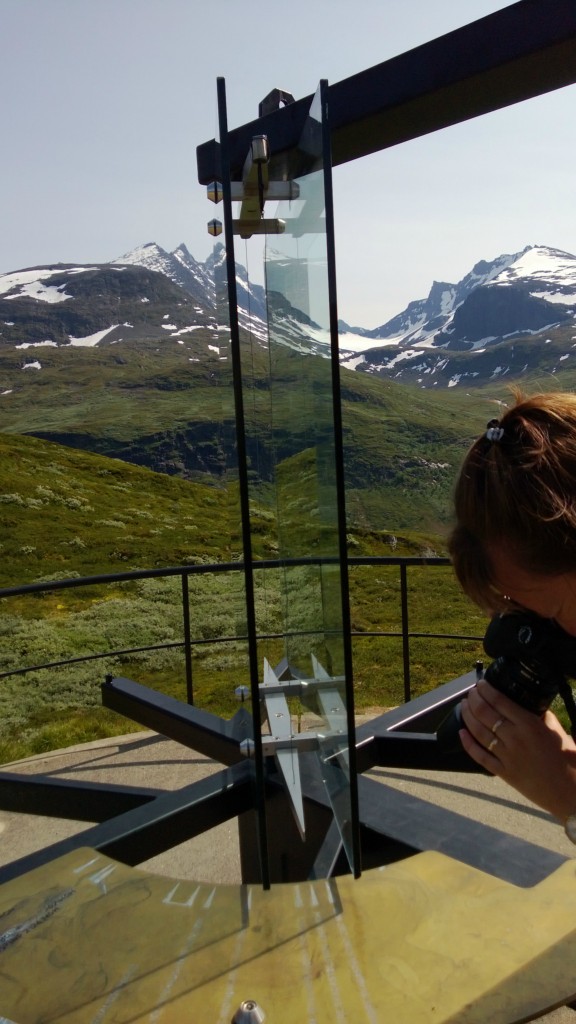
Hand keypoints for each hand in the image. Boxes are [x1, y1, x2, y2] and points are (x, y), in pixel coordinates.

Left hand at [459, 680, 575, 820]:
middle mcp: (515, 738)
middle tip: (470, 693)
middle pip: (485, 713)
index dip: (486, 690)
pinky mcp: (503, 772)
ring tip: (464, 706)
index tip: (480, 684)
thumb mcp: (557, 731)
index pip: (500, 701)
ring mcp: (507, 756)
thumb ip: (542, 716)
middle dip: (474, 700)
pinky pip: (480, 756)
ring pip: (479, 732)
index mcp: (529, 725)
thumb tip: (530, 704)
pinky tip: (461, 732)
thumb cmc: (567, 759)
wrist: (569, 791)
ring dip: (468, 716)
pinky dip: (467, 744)